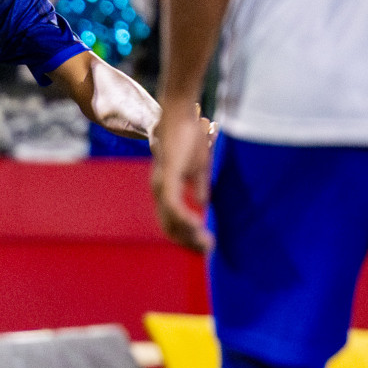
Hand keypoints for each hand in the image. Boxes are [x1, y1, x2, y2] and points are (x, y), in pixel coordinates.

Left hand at [151, 102, 216, 253]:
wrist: (180, 116)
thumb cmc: (189, 140)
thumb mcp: (198, 169)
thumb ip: (199, 187)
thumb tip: (203, 204)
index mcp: (165, 191)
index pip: (172, 222)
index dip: (187, 236)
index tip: (206, 246)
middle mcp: (159, 191)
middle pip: (168, 227)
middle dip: (188, 242)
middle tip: (208, 250)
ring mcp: (161, 184)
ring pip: (170, 219)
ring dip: (188, 233)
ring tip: (205, 242)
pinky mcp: (168, 176)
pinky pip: (172, 202)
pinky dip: (183, 217)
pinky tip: (196, 225)